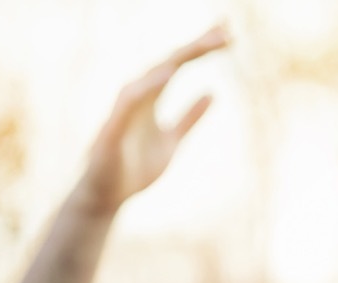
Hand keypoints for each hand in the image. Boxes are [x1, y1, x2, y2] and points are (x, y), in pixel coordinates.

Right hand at [75, 26, 228, 214]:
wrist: (107, 197)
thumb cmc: (135, 169)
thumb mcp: (173, 141)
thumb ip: (190, 117)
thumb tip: (213, 92)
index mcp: (151, 98)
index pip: (179, 64)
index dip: (203, 48)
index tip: (230, 34)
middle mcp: (138, 96)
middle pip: (169, 62)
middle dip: (197, 45)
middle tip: (226, 30)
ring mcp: (125, 110)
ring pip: (151, 75)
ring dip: (177, 59)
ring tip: (204, 45)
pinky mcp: (113, 127)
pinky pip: (130, 101)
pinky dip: (148, 86)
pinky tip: (168, 74)